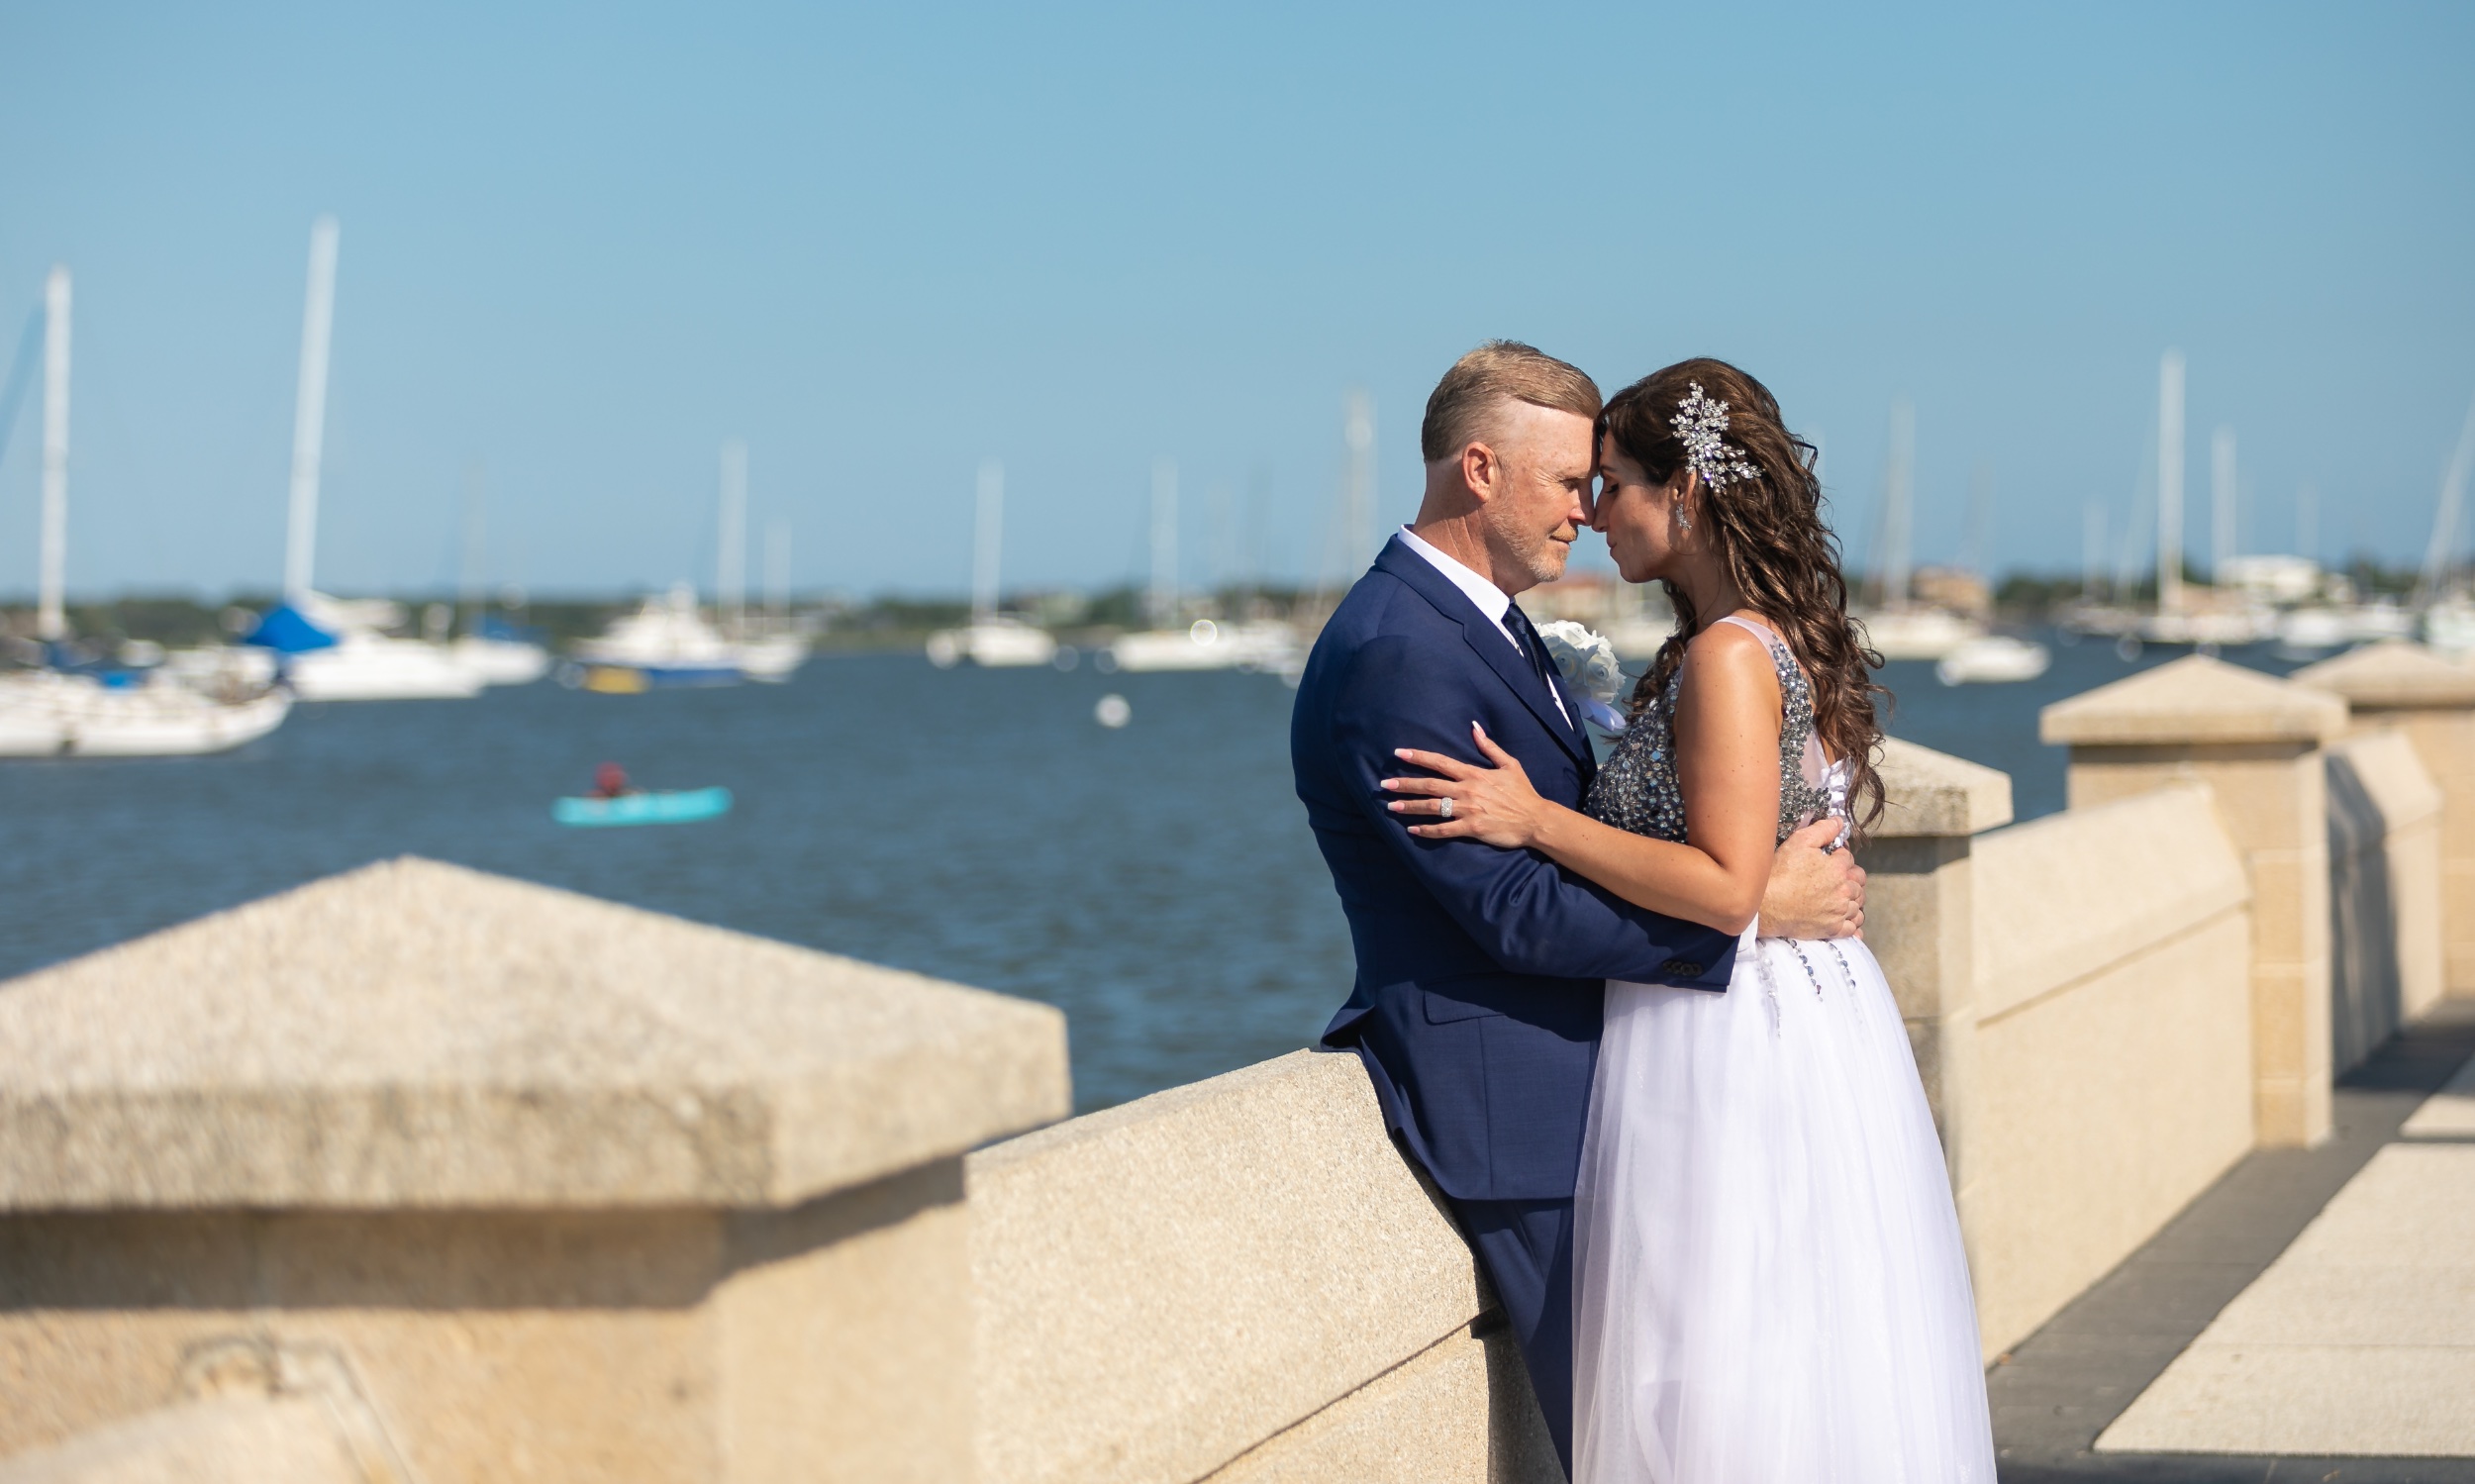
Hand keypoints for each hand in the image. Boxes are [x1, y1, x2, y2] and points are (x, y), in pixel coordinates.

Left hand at [1382, 723, 1549, 848]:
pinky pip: (1444, 830)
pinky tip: (1412, 830)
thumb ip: (1489, 747)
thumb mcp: (1509, 764)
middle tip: (1384, 785)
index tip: (1399, 753)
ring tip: (1391, 806)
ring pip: (1432, 807)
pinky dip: (1427, 830)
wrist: (1536, 819)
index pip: (1440, 762)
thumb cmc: (1523, 792)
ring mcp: (1468, 810)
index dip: (1418, 757)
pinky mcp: (1472, 828)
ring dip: (1410, 807)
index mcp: (1474, 773)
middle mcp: (1467, 790)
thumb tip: (1474, 727)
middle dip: (1405, 784)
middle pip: (1429, 785)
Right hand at [1760, 818, 1864, 938]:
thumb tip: (1839, 822)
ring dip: (1852, 899)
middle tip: (1835, 878)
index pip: (1849, 858)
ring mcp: (1840, 911)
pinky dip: (1853, 923)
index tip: (1828, 860)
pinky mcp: (1833, 929)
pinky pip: (1854, 927)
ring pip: (1858, 904)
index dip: (1838, 857)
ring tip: (1839, 897)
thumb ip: (1823, 829)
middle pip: (1859, 881)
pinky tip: (1845, 919)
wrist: (1765, 906)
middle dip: (1850, 877)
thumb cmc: (1779, 873)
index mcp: (1838, 868)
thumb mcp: (1798, 842)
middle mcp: (1844, 890)